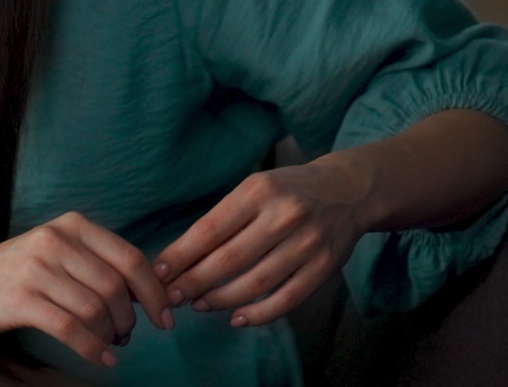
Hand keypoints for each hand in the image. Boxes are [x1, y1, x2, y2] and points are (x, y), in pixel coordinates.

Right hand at [0, 211, 174, 368]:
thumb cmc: (18, 269)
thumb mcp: (58, 250)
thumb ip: (98, 263)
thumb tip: (148, 294)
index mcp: (72, 226)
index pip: (130, 258)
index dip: (154, 292)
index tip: (165, 317)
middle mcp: (55, 241)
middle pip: (115, 288)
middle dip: (130, 319)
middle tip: (126, 336)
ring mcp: (36, 269)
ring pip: (95, 310)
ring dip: (110, 335)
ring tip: (108, 344)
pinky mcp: (20, 299)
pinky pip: (70, 328)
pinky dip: (93, 348)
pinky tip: (102, 358)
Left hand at [153, 157, 372, 327]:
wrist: (348, 190)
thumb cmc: (286, 192)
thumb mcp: (254, 189)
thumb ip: (223, 220)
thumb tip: (180, 257)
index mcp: (258, 191)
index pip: (210, 229)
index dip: (181, 255)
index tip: (159, 272)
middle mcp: (284, 215)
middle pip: (229, 259)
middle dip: (194, 282)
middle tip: (172, 296)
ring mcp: (308, 243)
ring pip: (256, 283)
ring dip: (221, 299)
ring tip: (198, 304)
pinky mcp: (326, 267)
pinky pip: (287, 299)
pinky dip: (259, 314)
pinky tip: (236, 318)